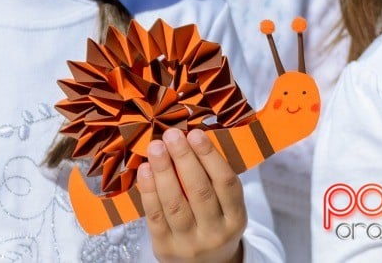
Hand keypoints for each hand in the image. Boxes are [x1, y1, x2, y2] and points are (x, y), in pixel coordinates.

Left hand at [139, 129, 246, 262]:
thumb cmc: (212, 225)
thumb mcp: (225, 208)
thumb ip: (212, 180)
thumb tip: (189, 138)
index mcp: (235, 219)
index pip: (226, 183)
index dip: (210, 156)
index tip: (196, 134)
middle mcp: (215, 233)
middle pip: (200, 191)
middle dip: (184, 159)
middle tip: (172, 135)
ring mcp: (189, 243)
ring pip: (175, 203)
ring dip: (163, 171)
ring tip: (156, 147)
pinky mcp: (165, 247)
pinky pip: (155, 215)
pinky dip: (148, 190)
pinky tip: (145, 169)